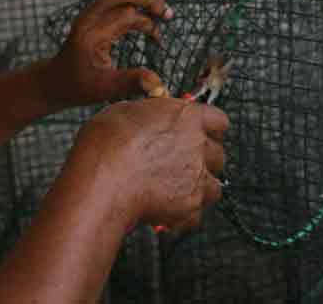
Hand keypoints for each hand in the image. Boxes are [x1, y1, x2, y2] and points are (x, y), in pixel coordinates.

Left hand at [41, 0, 173, 109]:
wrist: (56, 80)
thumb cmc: (78, 86)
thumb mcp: (104, 89)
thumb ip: (130, 82)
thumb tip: (158, 84)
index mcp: (92, 31)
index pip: (124, 12)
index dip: (147, 21)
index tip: (159, 39)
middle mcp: (91, 16)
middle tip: (166, 15)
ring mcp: (92, 13)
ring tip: (162, 16)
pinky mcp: (96, 16)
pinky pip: (118, 0)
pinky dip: (136, 7)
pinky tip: (149, 26)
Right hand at [76, 97, 228, 229]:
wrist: (104, 181)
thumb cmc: (108, 144)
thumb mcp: (125, 110)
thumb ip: (150, 113)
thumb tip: (150, 115)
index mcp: (187, 117)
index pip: (218, 120)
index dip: (207, 126)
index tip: (198, 131)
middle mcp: (198, 146)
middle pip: (218, 153)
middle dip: (203, 158)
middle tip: (181, 160)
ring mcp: (197, 178)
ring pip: (213, 186)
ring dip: (197, 186)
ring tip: (173, 187)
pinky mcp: (190, 207)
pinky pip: (196, 213)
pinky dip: (183, 213)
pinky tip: (164, 206)